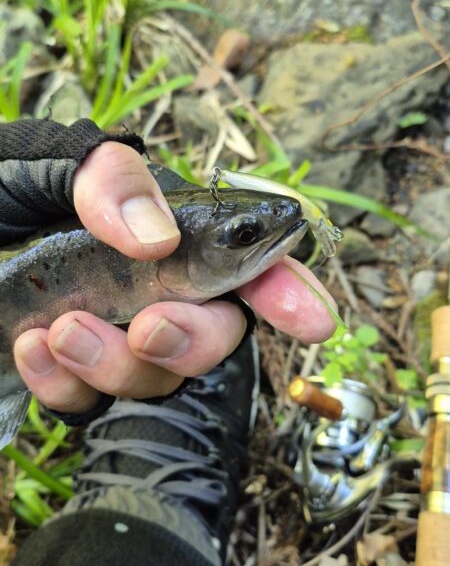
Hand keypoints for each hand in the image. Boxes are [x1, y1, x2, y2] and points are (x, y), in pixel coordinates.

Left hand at [13, 142, 336, 415]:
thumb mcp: (40, 160)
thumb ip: (104, 178)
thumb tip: (157, 239)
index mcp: (159, 228)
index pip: (242, 260)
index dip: (284, 291)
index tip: (310, 322)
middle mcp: (147, 287)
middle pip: (213, 335)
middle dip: (193, 341)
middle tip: (149, 327)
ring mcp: (109, 335)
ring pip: (154, 378)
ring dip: (115, 362)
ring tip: (58, 327)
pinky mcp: (66, 378)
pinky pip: (88, 405)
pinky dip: (64, 385)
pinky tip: (31, 345)